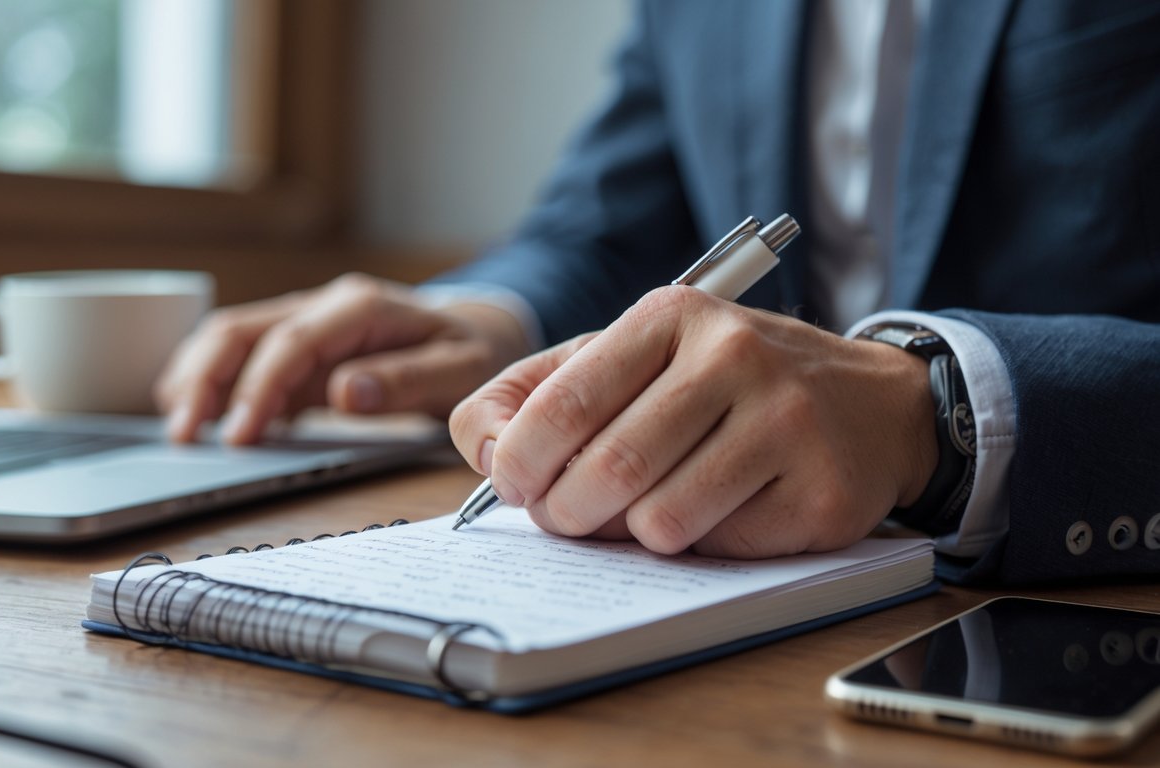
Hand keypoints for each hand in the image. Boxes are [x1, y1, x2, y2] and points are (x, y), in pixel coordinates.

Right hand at [156, 273, 530, 443]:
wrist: (476, 328)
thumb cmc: (470, 351)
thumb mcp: (461, 369)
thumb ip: (407, 380)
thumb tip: (344, 392)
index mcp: (362, 307)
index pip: (294, 340)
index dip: (260, 386)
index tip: (241, 434)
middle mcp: (324, 305)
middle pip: (244, 330)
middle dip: (206, 379)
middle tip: (184, 435)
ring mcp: (305, 321)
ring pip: (231, 334)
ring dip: (197, 375)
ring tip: (177, 427)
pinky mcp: (296, 345)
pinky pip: (242, 353)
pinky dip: (211, 378)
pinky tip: (192, 413)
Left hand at [449, 286, 936, 558]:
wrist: (872, 403)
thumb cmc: (728, 383)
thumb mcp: (639, 356)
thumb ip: (545, 389)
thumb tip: (481, 444)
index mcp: (671, 315)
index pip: (561, 404)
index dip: (518, 461)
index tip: (512, 484)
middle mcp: (731, 355)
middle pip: (604, 470)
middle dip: (565, 512)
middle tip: (567, 516)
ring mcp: (782, 421)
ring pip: (657, 520)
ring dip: (631, 533)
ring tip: (649, 508)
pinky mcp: (818, 489)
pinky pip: (717, 546)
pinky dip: (697, 544)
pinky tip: (720, 509)